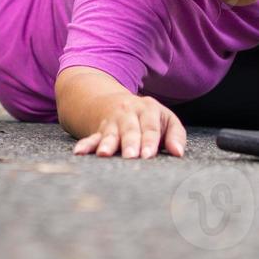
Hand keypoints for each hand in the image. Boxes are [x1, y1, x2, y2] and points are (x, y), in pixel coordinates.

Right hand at [71, 94, 186, 158]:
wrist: (116, 102)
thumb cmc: (148, 118)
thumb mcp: (165, 120)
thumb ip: (176, 135)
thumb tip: (178, 152)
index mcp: (148, 109)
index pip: (150, 127)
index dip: (149, 140)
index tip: (148, 155)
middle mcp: (129, 113)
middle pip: (130, 129)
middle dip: (130, 142)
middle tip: (131, 156)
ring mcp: (112, 122)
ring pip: (110, 133)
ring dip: (107, 143)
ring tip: (105, 154)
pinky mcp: (99, 130)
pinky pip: (92, 138)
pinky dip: (86, 145)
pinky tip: (79, 152)